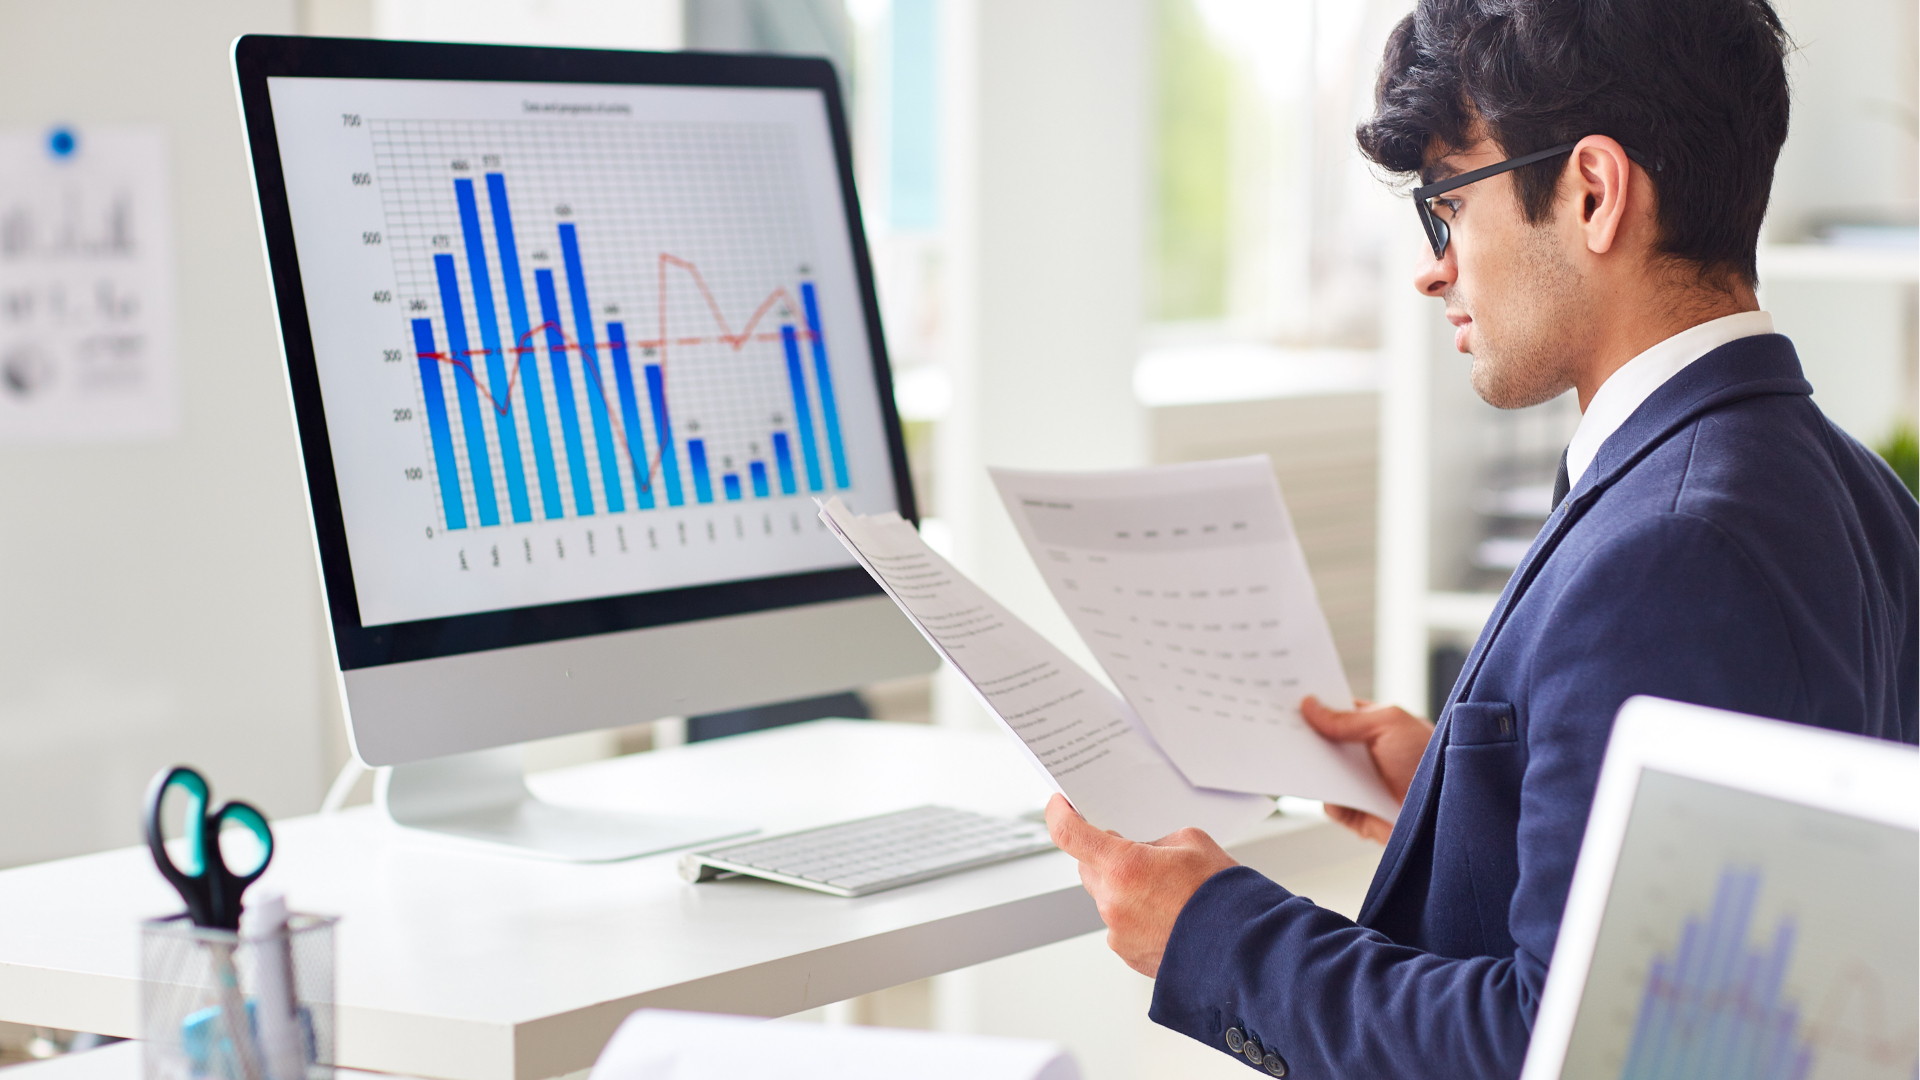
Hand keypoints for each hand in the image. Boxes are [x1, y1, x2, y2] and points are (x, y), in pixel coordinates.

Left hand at [1045, 794, 1238, 977]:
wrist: (1245, 948)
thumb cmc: (1222, 894)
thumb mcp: (1190, 842)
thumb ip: (1153, 842)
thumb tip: (1142, 853)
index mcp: (1123, 866)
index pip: (1069, 834)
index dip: (1058, 814)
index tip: (1059, 805)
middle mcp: (1112, 902)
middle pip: (1089, 867)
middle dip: (1107, 856)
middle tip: (1137, 853)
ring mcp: (1118, 932)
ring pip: (1106, 897)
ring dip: (1125, 888)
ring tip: (1166, 891)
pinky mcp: (1128, 954)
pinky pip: (1121, 924)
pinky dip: (1136, 915)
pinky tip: (1167, 914)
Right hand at [1301, 695, 1434, 844]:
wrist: (1449, 813)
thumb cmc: (1430, 760)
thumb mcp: (1388, 724)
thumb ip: (1346, 718)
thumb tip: (1309, 705)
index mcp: (1376, 727)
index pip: (1338, 712)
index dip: (1316, 705)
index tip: (1289, 697)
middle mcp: (1367, 755)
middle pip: (1325, 742)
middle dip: (1306, 736)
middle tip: (1279, 726)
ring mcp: (1361, 784)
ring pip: (1323, 773)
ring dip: (1311, 767)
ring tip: (1292, 755)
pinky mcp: (1358, 813)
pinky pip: (1330, 803)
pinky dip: (1327, 798)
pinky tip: (1326, 789)